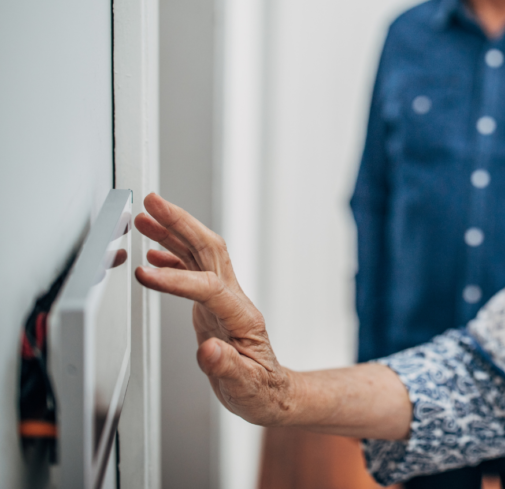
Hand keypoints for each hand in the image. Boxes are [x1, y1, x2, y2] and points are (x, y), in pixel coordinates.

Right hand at [134, 193, 293, 425]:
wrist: (270, 392)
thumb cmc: (260, 390)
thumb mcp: (246, 386)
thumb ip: (228, 368)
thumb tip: (210, 352)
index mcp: (241, 316)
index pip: (209, 286)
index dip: (176, 279)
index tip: (145, 273)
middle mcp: (234, 300)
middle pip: (208, 250)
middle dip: (181, 223)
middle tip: (153, 202)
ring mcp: (224, 299)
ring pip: (199, 253)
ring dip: (173, 231)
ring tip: (145, 216)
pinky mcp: (213, 304)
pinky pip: (193, 270)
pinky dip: (172, 257)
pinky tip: (154, 251)